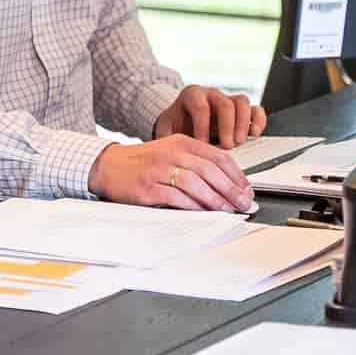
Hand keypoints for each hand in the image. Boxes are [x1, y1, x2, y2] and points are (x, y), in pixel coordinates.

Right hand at [88, 135, 254, 210]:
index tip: (246, 190)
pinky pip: (176, 197)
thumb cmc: (143, 162)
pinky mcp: (148, 187)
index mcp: (182, 141)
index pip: (218, 156)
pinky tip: (204, 213)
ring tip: (227, 210)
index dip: (237, 175)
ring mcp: (159, 169)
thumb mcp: (171, 152)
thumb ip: (196, 162)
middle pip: (210, 170)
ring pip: (195, 183)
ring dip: (215, 199)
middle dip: (231, 189)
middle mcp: (172, 152)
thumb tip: (226, 184)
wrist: (108, 166)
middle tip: (243, 203)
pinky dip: (193, 206)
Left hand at [153, 85, 266, 146]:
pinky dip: (258, 121)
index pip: (200, 106)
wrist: (180, 121)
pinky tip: (255, 134)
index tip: (202, 144)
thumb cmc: (174, 126)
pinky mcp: (241, 111)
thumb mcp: (167, 131)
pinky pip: (255, 109)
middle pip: (225, 104)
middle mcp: (211, 95)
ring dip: (243, 123)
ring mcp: (228, 101)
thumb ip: (169, 140)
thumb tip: (171, 158)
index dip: (202, 126)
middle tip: (227, 146)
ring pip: (242, 102)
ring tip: (240, 142)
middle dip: (227, 126)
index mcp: (192, 95)